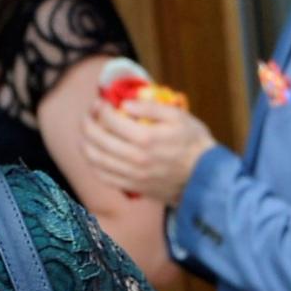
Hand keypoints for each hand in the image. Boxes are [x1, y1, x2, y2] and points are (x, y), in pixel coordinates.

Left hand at [76, 83, 218, 201]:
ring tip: (88, 133)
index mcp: (146, 138)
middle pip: (97, 139)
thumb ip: (151, 107)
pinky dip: (93, 164)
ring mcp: (132, 175)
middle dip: (87, 123)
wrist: (205, 176)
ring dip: (85, 143)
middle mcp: (135, 158)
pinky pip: (103, 176)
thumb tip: (124, 103)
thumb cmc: (194, 143)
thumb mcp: (179, 116)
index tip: (101, 103)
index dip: (100, 108)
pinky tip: (96, 154)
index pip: (110, 120)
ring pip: (95, 159)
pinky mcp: (133, 187)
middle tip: (89, 115)